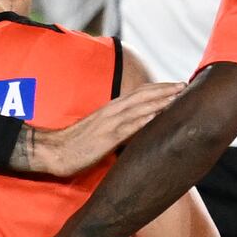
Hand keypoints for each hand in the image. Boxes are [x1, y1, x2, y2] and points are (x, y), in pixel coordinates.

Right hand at [19, 81, 178, 182]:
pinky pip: (128, 127)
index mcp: (110, 109)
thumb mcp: (99, 131)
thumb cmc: (74, 144)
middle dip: (164, 90)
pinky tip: (158, 115)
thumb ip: (116, 127)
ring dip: (160, 100)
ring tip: (178, 96)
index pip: (138, 93)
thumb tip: (135, 130)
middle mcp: (111, 112)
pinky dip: (144, 119)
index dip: (158, 88)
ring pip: (139, 107)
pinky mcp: (105, 138)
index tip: (175, 86)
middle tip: (185, 85)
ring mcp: (109, 124)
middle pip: (142, 95)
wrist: (52, 151)